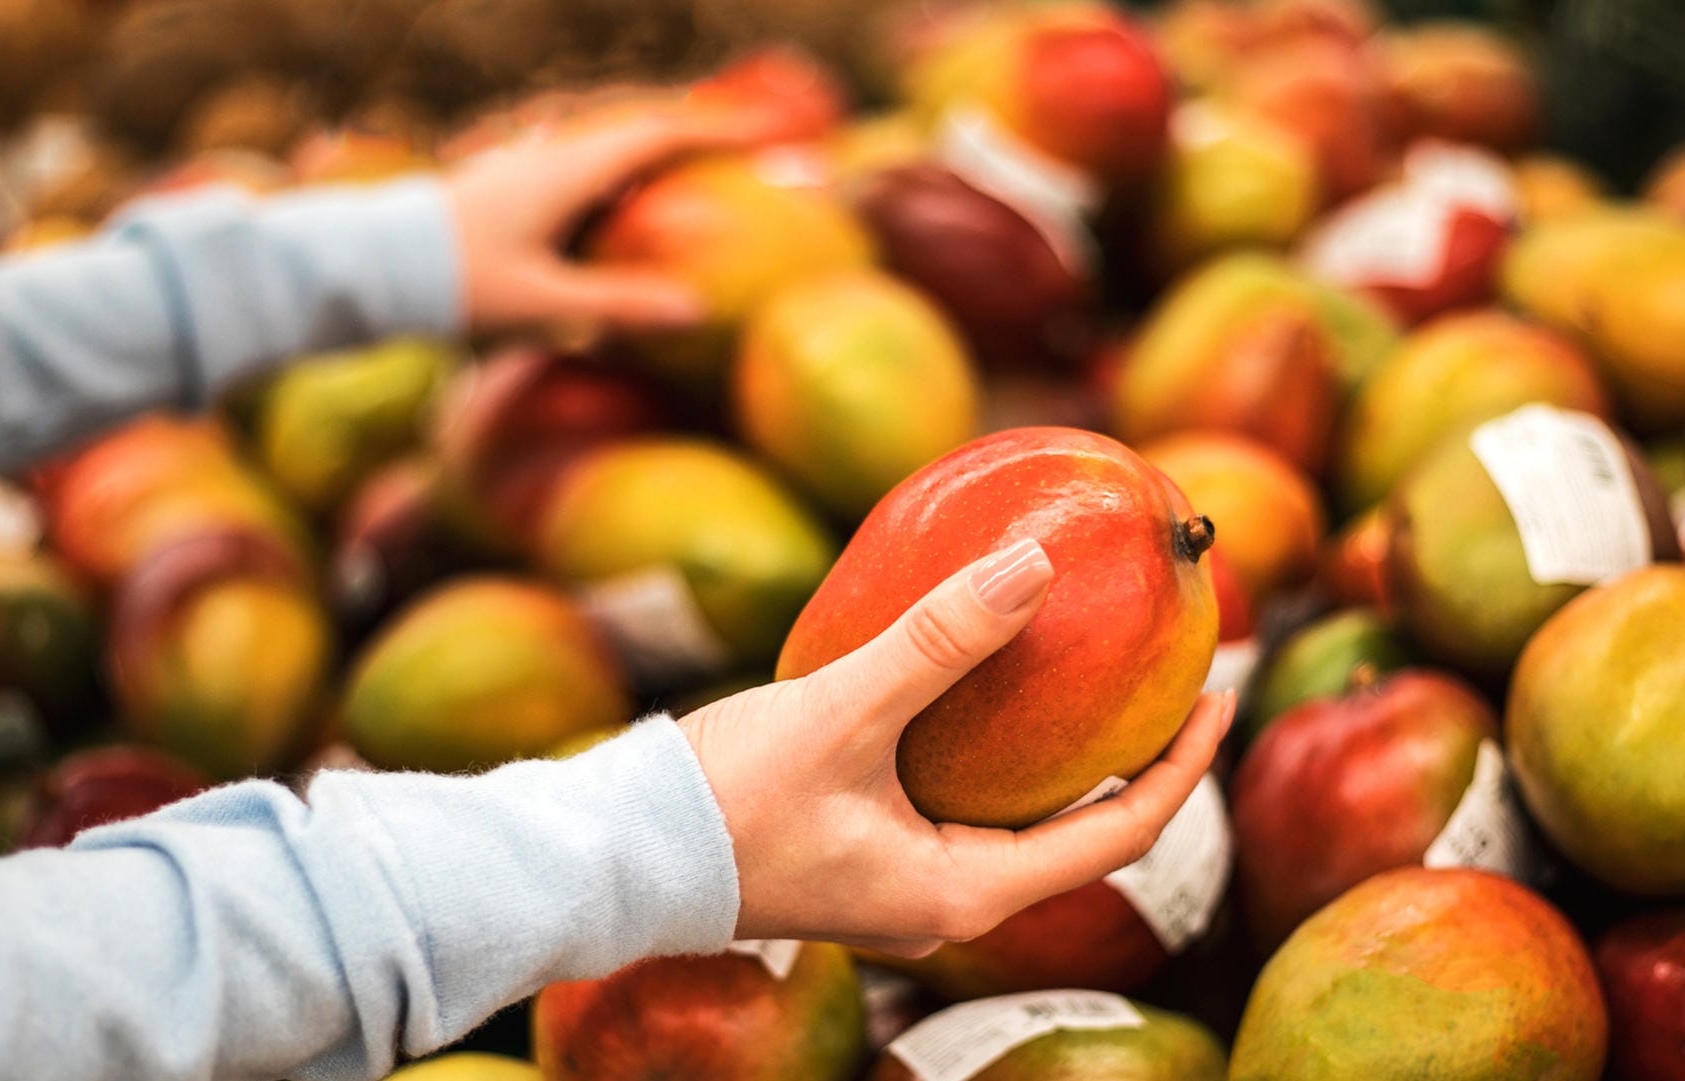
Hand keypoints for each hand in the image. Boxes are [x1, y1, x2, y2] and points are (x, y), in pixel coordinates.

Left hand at [443, 99, 781, 332]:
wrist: (367, 268)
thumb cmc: (455, 285)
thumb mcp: (542, 304)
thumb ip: (619, 306)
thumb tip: (697, 310)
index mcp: (567, 171)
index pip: (658, 135)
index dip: (717, 131)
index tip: (767, 133)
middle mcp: (549, 156)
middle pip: (637, 132)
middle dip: (692, 136)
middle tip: (742, 149)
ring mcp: (523, 166)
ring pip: (604, 150)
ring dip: (651, 159)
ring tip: (691, 182)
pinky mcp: (504, 187)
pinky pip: (577, 171)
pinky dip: (615, 181)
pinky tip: (618, 214)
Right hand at [680, 538, 1235, 956]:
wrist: (614, 856)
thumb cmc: (721, 803)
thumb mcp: (841, 712)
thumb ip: (939, 641)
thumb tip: (1038, 565)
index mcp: (960, 892)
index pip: (1117, 835)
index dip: (1182, 763)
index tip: (1221, 690)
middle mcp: (942, 900)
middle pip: (1077, 829)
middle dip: (1129, 751)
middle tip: (1163, 671)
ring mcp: (899, 882)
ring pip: (1013, 815)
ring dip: (1056, 748)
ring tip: (1085, 667)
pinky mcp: (861, 854)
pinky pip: (957, 800)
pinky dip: (989, 746)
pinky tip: (978, 684)